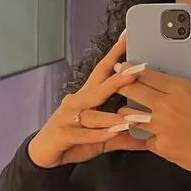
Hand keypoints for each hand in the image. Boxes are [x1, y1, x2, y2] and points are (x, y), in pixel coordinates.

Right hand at [27, 33, 150, 168]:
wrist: (44, 153)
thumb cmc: (73, 139)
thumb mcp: (101, 138)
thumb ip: (122, 136)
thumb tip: (146, 138)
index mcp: (86, 96)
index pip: (102, 71)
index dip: (114, 55)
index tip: (127, 38)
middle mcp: (76, 102)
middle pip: (98, 88)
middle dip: (117, 79)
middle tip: (136, 71)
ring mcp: (68, 117)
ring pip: (91, 114)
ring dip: (111, 117)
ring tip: (130, 119)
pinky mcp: (63, 134)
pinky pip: (82, 134)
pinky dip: (97, 135)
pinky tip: (111, 134)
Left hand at [116, 66, 190, 172]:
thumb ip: (178, 88)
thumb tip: (161, 82)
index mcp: (179, 88)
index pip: (147, 74)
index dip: (130, 69)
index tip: (121, 67)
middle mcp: (166, 105)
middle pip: (133, 90)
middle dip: (120, 86)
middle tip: (113, 84)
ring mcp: (160, 126)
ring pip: (130, 114)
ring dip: (126, 113)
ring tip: (126, 112)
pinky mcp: (158, 144)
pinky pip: (142, 137)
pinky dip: (143, 136)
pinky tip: (143, 134)